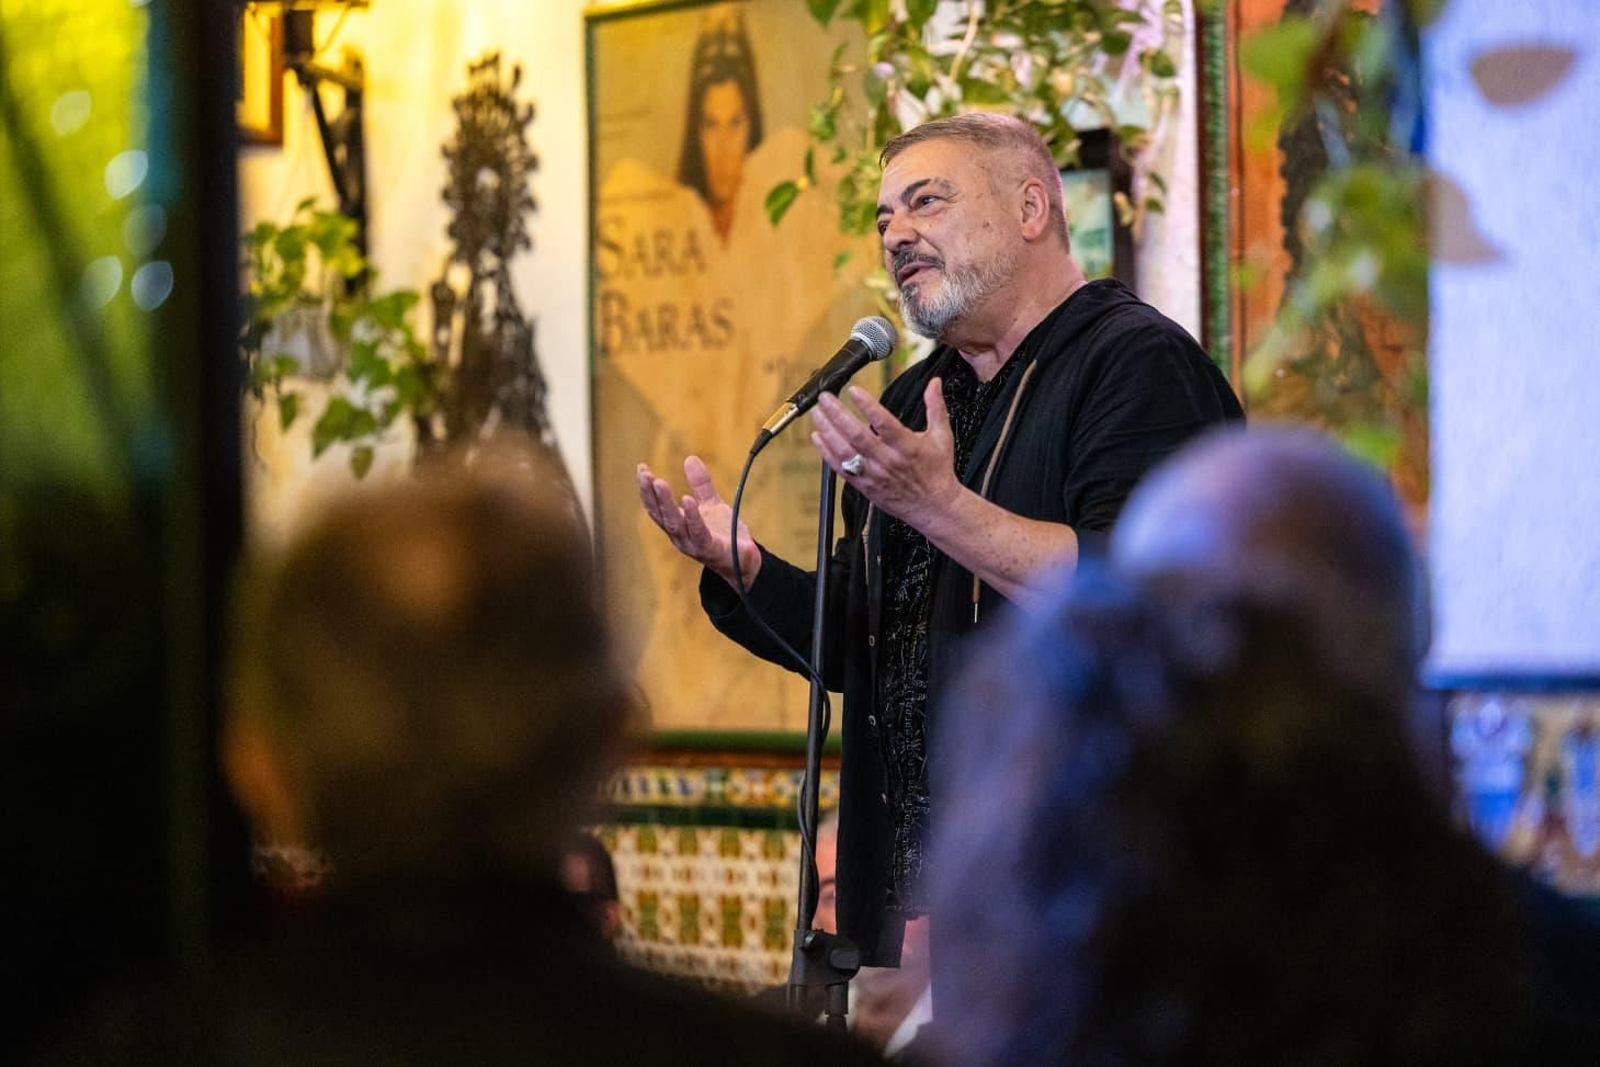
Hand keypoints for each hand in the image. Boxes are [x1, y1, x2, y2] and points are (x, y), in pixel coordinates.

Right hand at [637, 455, 761, 589]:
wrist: (745, 560)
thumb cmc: (724, 534)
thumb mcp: (711, 504)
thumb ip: (700, 484)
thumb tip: (690, 458)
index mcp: (678, 525)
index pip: (656, 507)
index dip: (647, 489)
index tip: (642, 468)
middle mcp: (680, 536)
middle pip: (660, 515)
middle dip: (651, 494)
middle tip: (645, 474)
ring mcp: (693, 545)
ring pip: (674, 523)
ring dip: (666, 503)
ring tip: (659, 483)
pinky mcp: (710, 549)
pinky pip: (698, 532)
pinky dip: (692, 516)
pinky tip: (687, 500)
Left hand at [809, 380, 963, 525]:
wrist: (932, 506)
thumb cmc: (936, 471)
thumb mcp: (942, 436)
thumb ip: (935, 407)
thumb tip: (934, 382)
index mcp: (906, 446)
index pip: (884, 423)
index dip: (867, 406)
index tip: (854, 390)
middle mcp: (888, 460)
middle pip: (857, 435)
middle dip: (838, 414)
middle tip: (826, 398)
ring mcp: (874, 474)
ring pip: (845, 451)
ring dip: (828, 431)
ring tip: (817, 413)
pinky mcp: (864, 485)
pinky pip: (841, 468)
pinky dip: (827, 453)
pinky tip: (818, 437)